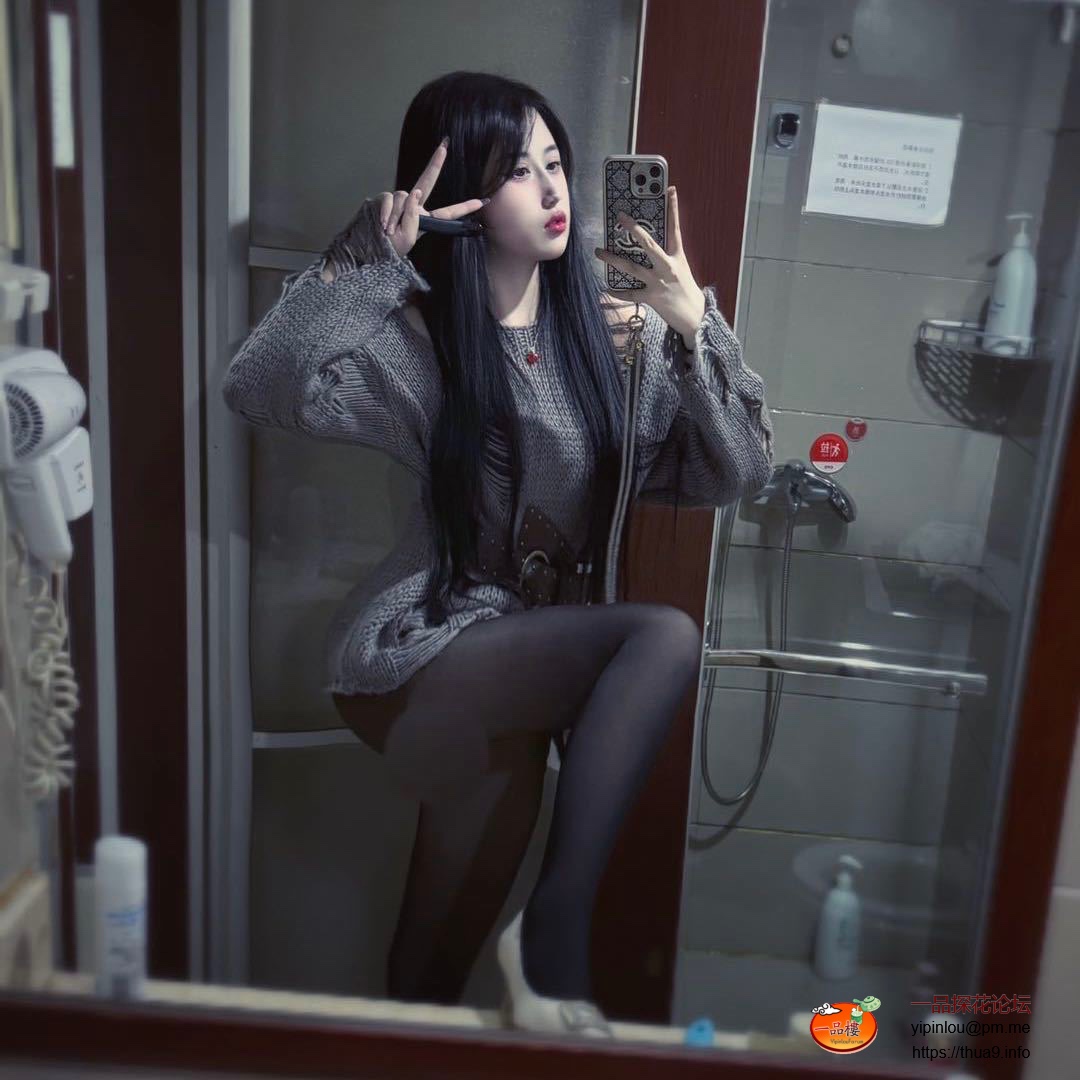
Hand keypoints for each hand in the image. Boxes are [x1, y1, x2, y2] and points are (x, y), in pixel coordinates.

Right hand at [378, 138, 488, 258]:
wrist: (368, 250)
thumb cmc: (390, 249)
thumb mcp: (407, 239)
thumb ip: (413, 216)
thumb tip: (414, 193)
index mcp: (425, 220)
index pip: (447, 213)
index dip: (464, 208)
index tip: (482, 201)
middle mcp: (414, 207)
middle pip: (426, 182)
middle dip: (435, 163)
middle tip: (445, 145)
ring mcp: (399, 201)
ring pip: (403, 196)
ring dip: (396, 215)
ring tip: (388, 230)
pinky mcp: (384, 199)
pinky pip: (388, 199)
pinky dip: (386, 212)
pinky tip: (382, 224)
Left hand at [594, 186, 705, 344]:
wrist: (695, 316)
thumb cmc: (685, 290)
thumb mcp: (680, 268)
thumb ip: (666, 256)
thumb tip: (648, 244)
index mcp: (677, 257)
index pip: (675, 228)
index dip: (673, 208)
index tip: (670, 189)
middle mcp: (667, 267)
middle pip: (649, 245)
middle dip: (634, 229)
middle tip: (620, 216)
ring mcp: (658, 283)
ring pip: (632, 267)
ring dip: (613, 259)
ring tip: (599, 251)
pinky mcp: (651, 298)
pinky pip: (630, 293)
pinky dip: (617, 291)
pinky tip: (606, 287)